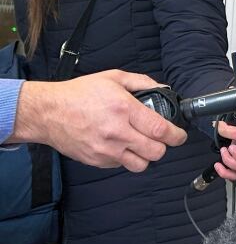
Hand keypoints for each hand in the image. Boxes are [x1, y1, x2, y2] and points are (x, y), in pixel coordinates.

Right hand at [12, 70, 186, 171]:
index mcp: (124, 109)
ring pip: (140, 165)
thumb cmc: (79, 93)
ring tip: (142, 144)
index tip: (179, 135)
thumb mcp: (113, 77)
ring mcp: (106, 150)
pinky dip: (126, 158)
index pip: (160, 130)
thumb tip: (162, 88)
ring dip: (146, 156)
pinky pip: (121, 166)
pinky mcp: (96, 161)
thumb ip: (142, 82)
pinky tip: (122, 145)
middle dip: (164, 147)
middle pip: (155, 152)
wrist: (48, 112)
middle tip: (161, 139)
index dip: (176, 135)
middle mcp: (117, 132)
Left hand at [213, 121, 235, 180]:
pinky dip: (224, 173)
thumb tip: (226, 129)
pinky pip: (234, 177)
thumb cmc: (235, 133)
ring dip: (230, 162)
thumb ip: (229, 128)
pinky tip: (218, 165)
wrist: (230, 138)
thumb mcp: (231, 126)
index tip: (235, 142)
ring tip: (223, 152)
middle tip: (230, 148)